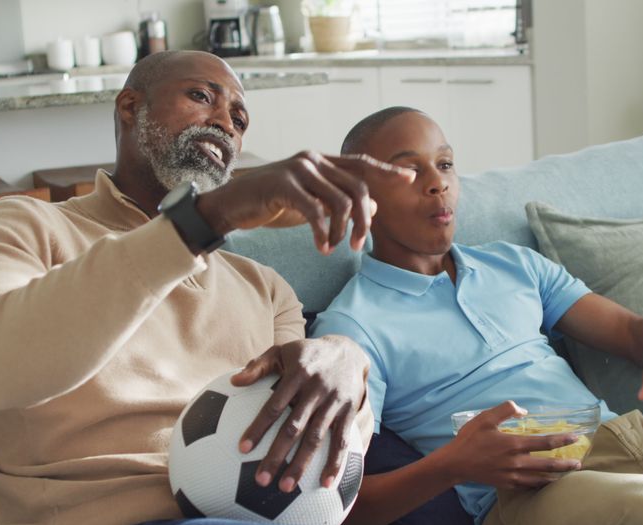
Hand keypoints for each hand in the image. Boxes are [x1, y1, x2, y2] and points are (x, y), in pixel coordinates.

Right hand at [196, 151, 414, 254]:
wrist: (232, 204)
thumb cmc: (272, 203)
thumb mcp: (310, 203)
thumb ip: (337, 201)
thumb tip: (374, 210)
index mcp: (321, 160)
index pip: (361, 164)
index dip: (387, 171)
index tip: (411, 179)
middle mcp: (313, 159)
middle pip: (358, 187)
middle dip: (364, 221)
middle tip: (360, 245)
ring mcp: (298, 168)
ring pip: (340, 200)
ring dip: (343, 230)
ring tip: (336, 248)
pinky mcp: (283, 183)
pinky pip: (315, 210)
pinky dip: (322, 232)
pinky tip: (322, 247)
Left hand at [231, 335, 368, 491]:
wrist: (349, 350)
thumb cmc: (307, 354)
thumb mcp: (283, 351)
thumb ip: (258, 366)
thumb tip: (233, 381)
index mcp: (297, 374)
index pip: (274, 406)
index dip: (259, 427)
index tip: (243, 449)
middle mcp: (316, 390)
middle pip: (294, 428)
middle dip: (277, 455)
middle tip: (261, 480)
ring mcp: (334, 403)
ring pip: (316, 438)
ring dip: (301, 464)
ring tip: (286, 487)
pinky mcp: (349, 412)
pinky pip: (342, 440)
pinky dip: (335, 463)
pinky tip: (326, 484)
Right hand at [436, 401, 581, 489]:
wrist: (455, 463)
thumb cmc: (470, 439)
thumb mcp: (486, 418)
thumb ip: (506, 410)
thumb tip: (524, 410)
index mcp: (514, 444)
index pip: (545, 442)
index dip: (562, 440)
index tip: (575, 437)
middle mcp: (517, 462)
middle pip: (549, 465)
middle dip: (566, 464)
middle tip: (578, 463)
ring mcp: (512, 476)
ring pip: (540, 479)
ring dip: (556, 477)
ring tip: (566, 476)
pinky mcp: (507, 484)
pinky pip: (528, 486)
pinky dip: (539, 485)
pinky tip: (544, 483)